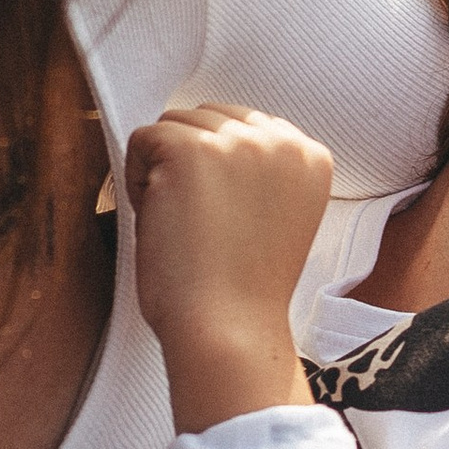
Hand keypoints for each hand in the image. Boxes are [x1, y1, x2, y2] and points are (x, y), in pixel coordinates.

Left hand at [126, 103, 333, 431]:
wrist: (229, 330)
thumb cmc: (242, 290)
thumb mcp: (277, 216)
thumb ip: (262, 172)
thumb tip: (211, 136)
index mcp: (312, 157)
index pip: (245, 126)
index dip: (219, 171)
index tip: (224, 219)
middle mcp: (282, 140)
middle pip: (208, 118)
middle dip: (190, 164)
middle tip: (201, 225)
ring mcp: (239, 142)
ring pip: (174, 126)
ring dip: (162, 171)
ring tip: (182, 223)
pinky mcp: (192, 151)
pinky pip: (143, 140)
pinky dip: (136, 181)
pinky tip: (161, 221)